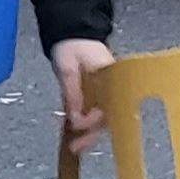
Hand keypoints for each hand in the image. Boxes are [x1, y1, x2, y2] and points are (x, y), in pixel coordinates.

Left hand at [51, 38, 114, 154]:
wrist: (71, 30)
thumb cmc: (71, 46)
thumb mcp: (68, 70)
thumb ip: (73, 94)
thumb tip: (76, 121)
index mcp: (111, 80)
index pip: (108, 107)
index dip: (94, 121)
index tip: (77, 124)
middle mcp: (111, 87)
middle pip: (106, 117)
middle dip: (91, 135)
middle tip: (76, 148)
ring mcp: (104, 90)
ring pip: (99, 117)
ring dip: (87, 132)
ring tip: (74, 147)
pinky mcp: (95, 92)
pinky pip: (92, 111)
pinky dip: (83, 123)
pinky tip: (73, 133)